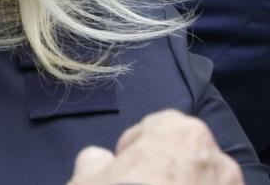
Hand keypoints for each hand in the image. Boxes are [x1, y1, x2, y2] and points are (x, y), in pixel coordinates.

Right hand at [67, 110, 242, 184]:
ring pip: (203, 182)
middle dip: (168, 169)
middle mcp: (215, 158)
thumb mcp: (89, 178)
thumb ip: (94, 160)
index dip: (138, 146)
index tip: (125, 165)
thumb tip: (98, 158)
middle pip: (186, 155)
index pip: (159, 125)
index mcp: (181, 132)